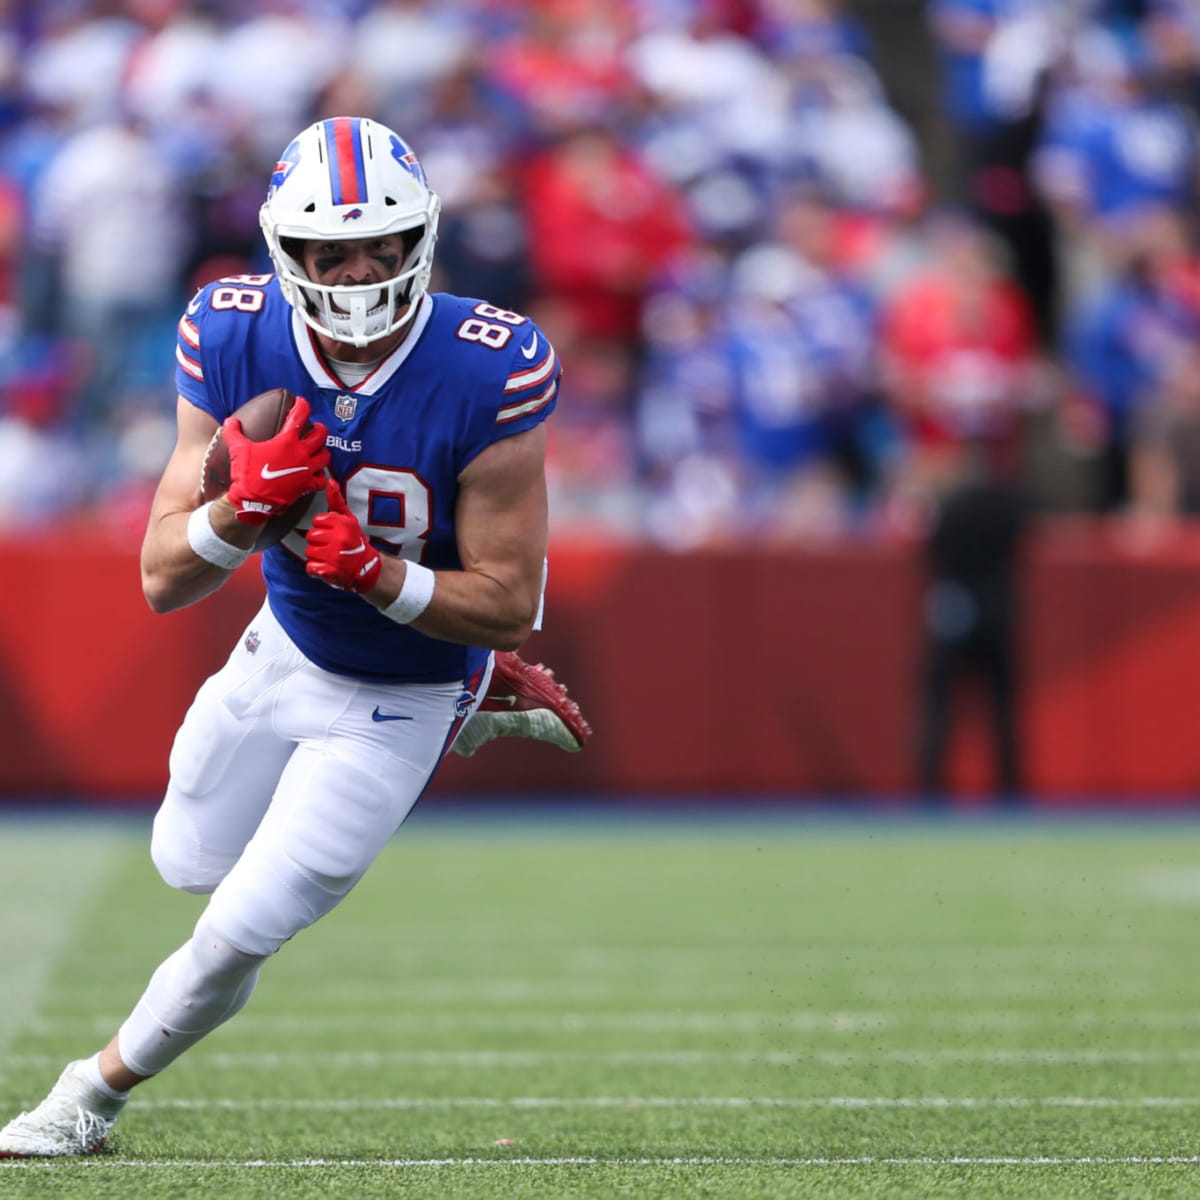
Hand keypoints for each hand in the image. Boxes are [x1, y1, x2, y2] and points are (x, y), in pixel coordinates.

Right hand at [224, 397, 329, 524]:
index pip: (300, 415)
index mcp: (286, 441)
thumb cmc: (247, 474)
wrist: (253, 500)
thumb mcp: (238, 449)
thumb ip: (233, 432)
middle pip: (321, 435)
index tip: (302, 402)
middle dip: (319, 429)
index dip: (303, 405)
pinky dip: (321, 476)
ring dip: (323, 451)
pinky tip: (316, 474)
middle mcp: (301, 453)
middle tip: (315, 428)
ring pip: (325, 456)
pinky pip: (322, 479)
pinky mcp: (307, 485)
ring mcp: (306, 469)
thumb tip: (230, 420)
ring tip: (317, 450)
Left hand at [305, 477, 381, 592]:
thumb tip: (330, 482)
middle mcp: (339, 539)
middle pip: (311, 536)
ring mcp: (334, 555)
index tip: (333, 533)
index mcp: (343, 524)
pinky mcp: (330, 570)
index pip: (317, 520)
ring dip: (317, 556)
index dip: (323, 527)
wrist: (366, 568)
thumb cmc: (355, 541)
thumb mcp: (349, 519)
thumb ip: (337, 501)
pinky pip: (311, 567)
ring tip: (330, 557)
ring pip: (309, 551)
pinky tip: (327, 567)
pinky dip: (316, 569)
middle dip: (318, 542)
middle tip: (331, 546)